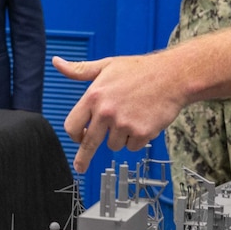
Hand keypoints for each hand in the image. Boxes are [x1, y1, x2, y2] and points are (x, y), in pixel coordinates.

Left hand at [55, 54, 188, 173]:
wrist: (173, 76)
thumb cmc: (140, 70)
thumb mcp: (107, 65)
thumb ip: (80, 69)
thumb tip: (57, 62)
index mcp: (94, 96)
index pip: (72, 125)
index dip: (75, 135)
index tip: (78, 139)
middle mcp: (106, 112)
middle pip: (88, 144)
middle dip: (83, 158)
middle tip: (80, 167)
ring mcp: (124, 124)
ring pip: (114, 145)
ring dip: (121, 137)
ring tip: (132, 116)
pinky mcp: (141, 133)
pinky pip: (132, 147)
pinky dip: (137, 139)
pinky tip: (144, 121)